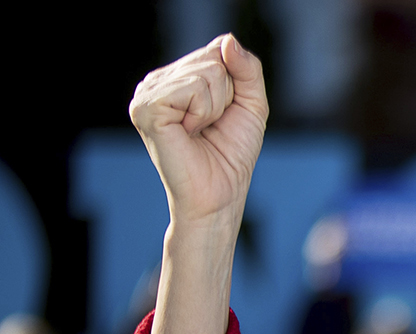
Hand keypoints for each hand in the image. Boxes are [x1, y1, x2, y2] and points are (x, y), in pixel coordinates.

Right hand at [129, 35, 266, 229]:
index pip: (217, 50)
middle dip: (227, 96)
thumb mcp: (251, 104)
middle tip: (211, 126)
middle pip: (213, 59)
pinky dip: (204, 112)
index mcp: (175, 78)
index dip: (234, 84)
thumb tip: (228, 40)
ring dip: (216, 106)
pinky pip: (193, 87)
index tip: (223, 114)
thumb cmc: (231, 153)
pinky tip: (189, 131)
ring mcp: (146, 92)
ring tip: (200, 130)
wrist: (218, 194)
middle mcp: (157, 81)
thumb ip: (247, 69)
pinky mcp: (146, 106)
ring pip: (206, 72)